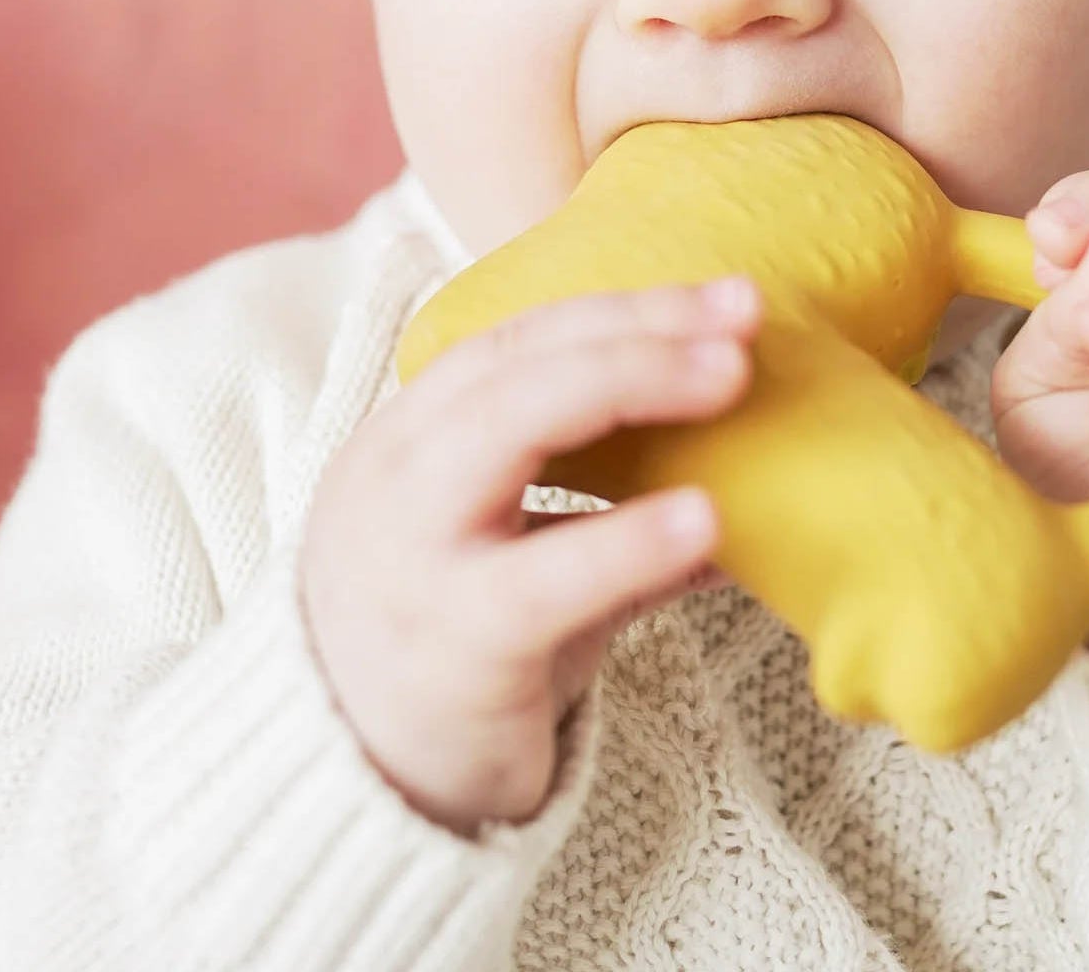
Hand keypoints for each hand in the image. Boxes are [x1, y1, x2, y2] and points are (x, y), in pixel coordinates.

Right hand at [299, 277, 760, 834]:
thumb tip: (733, 483)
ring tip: (729, 378)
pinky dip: (624, 539)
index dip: (624, 308)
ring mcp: (415, 553)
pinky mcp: (450, 644)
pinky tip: (702, 520)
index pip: (519, 341)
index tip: (723, 299)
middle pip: (515, 364)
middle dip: (634, 327)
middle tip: (740, 319)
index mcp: (411, 438)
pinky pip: (541, 580)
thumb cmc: (450, 655)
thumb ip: (605, 518)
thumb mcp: (521, 565)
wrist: (348, 789)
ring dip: (628, 384)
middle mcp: (398, 475)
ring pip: (506, 427)